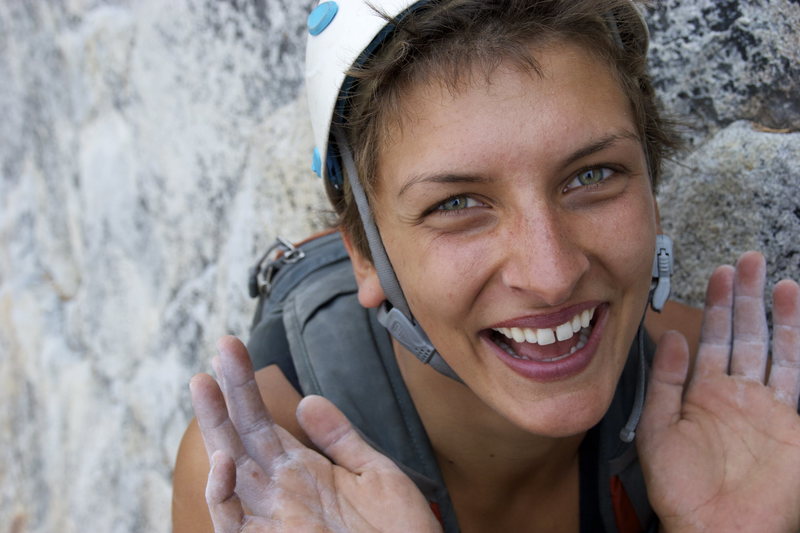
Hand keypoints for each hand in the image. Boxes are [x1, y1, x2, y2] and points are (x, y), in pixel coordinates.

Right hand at [190, 336, 441, 532]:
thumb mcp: (374, 474)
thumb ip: (340, 438)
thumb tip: (306, 400)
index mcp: (301, 472)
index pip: (262, 423)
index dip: (244, 387)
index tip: (233, 349)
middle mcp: (279, 491)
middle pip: (242, 436)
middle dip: (227, 395)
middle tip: (221, 348)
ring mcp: (270, 519)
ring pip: (229, 470)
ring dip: (215, 428)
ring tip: (204, 385)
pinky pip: (232, 522)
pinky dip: (223, 494)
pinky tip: (225, 459)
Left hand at [638, 252, 799, 532]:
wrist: (716, 528)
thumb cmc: (681, 489)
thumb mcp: (659, 430)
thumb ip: (666, 383)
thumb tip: (673, 338)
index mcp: (705, 394)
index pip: (714, 338)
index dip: (718, 305)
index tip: (721, 273)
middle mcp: (739, 395)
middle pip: (747, 334)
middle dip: (748, 298)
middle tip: (750, 262)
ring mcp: (769, 409)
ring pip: (778, 351)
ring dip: (781, 318)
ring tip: (780, 282)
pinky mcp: (794, 427)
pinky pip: (799, 381)